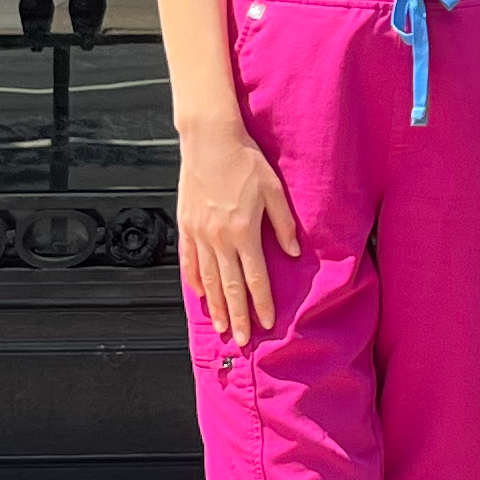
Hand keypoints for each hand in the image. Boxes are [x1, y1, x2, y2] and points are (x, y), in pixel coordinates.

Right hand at [178, 123, 304, 344]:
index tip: (267, 322)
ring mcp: (199, 233)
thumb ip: (284, 224)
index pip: (254, 277)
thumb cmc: (245, 161)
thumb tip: (292, 253)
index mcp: (244, 231)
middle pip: (229, 286)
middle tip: (242, 339)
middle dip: (237, 315)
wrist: (210, 140)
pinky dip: (195, 280)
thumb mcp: (274, 190)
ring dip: (215, 305)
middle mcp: (219, 238)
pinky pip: (189, 260)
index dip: (262, 302)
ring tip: (221, 326)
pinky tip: (200, 295)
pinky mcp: (186, 225)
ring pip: (208, 279)